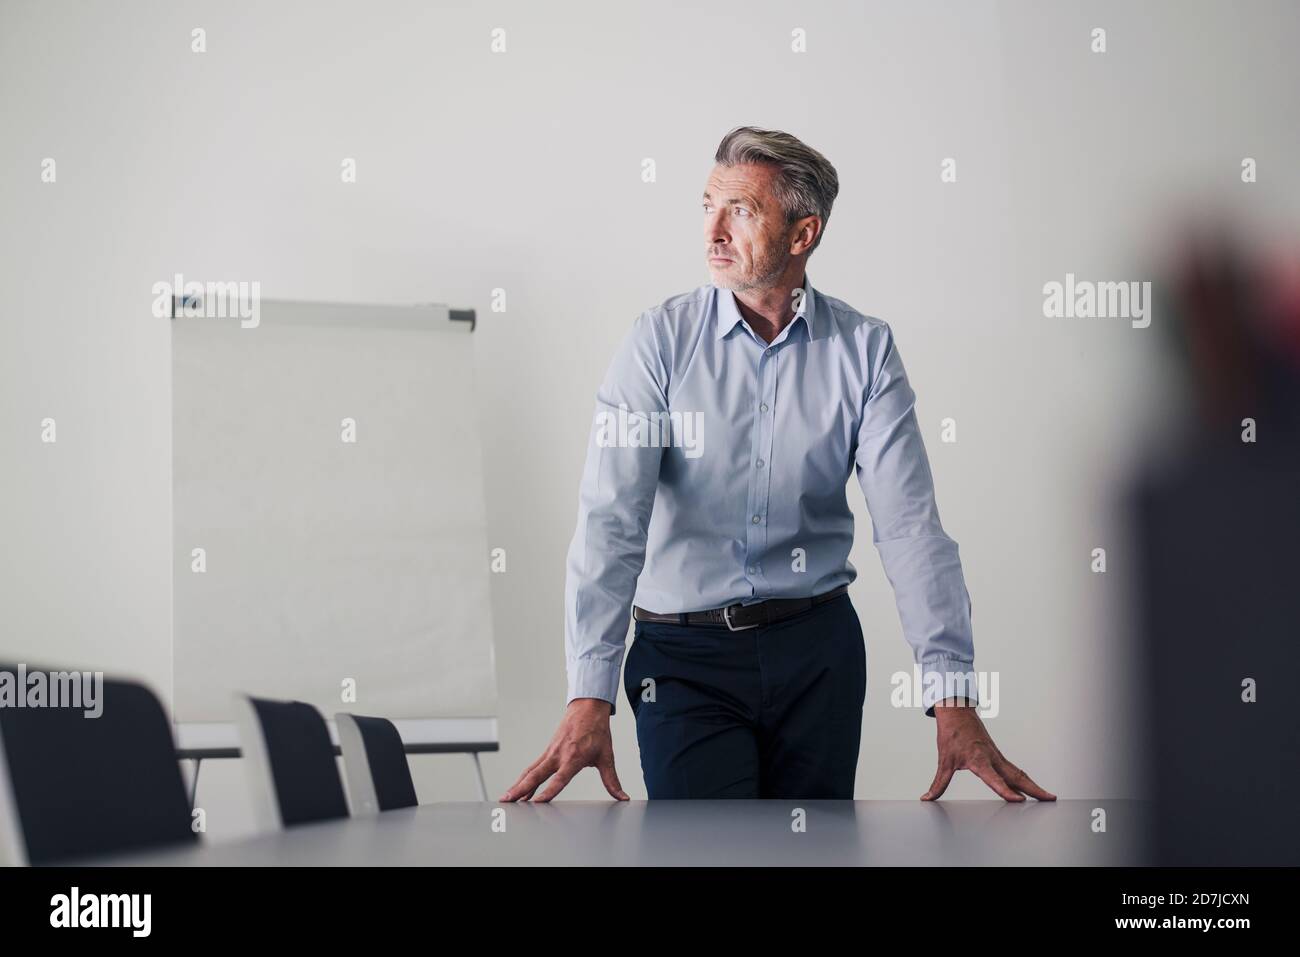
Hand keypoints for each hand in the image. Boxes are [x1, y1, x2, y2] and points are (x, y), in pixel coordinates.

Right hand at [499, 698, 628, 801]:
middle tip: (509, 801)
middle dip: (521, 789)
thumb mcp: (606, 756)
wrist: (587, 707)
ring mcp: (550, 752)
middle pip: (536, 775)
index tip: (537, 803)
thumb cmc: (597, 730)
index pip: (559, 779)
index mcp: (574, 757)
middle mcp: (558, 755)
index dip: (548, 791)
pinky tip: (518, 788)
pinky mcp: (548, 750)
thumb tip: (622, 797)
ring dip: (518, 785)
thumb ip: (612, 780)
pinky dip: (524, 778)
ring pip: (530, 771)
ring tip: (506, 798)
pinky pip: (533, 766)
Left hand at [921, 698, 1055, 801]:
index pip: (994, 778)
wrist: (957, 712)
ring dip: (1033, 785)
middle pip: (1016, 776)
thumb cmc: (951, 734)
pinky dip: (1024, 779)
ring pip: (1018, 773)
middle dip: (1033, 789)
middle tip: (1049, 799)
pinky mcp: (998, 756)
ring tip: (1048, 797)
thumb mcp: (944, 760)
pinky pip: (1014, 769)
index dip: (1005, 790)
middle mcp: (992, 758)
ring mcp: (997, 756)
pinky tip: (1030, 788)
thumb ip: (939, 783)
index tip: (1018, 801)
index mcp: (978, 759)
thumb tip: (927, 798)